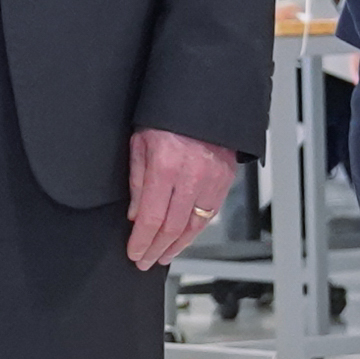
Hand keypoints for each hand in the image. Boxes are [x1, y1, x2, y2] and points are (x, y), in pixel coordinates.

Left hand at [125, 126, 238, 272]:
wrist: (203, 98)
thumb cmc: (167, 116)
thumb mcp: (140, 143)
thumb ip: (137, 181)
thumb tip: (136, 215)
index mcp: (166, 165)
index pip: (152, 218)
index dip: (142, 241)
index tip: (134, 252)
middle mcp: (192, 175)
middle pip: (173, 227)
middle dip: (156, 248)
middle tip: (145, 260)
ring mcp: (212, 178)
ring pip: (194, 225)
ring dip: (177, 245)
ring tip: (163, 255)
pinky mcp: (225, 178)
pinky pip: (210, 213)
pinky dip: (194, 229)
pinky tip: (183, 238)